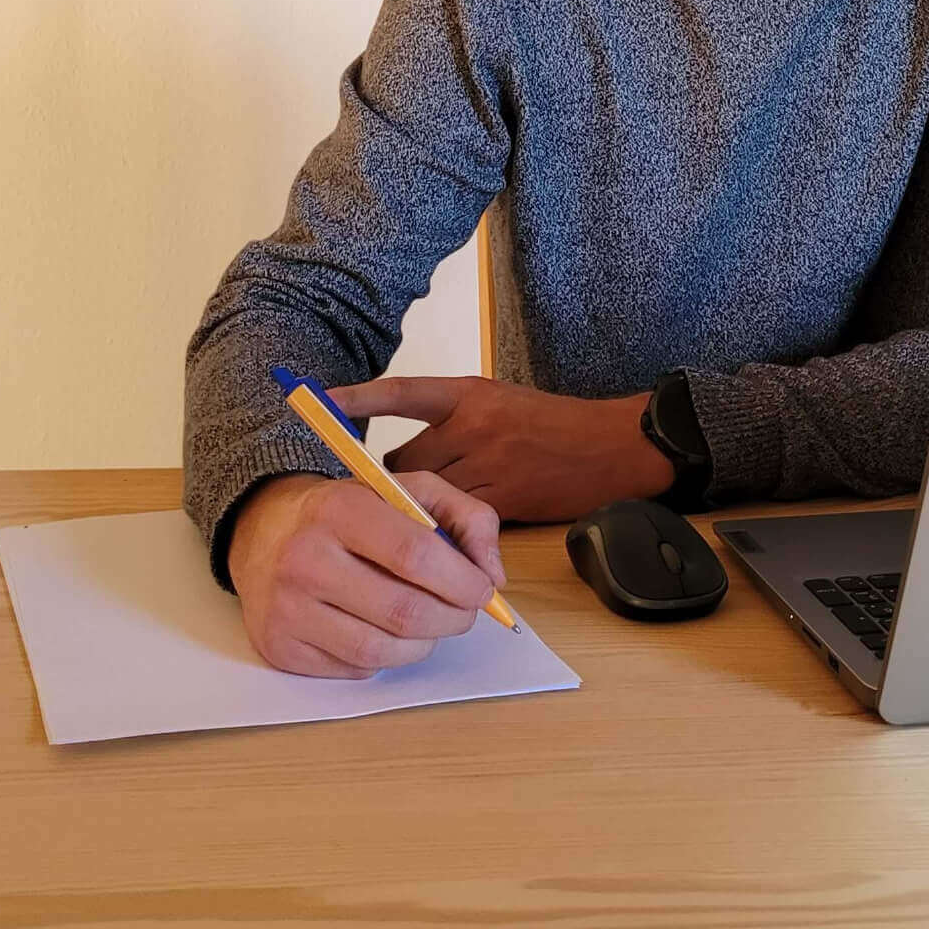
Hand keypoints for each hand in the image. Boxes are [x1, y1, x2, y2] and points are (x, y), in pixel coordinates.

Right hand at [226, 468, 507, 680]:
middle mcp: (306, 559)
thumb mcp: (410, 490)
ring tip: (431, 622)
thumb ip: (466, 517)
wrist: (267, 531)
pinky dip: (385, 658)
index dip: (462, 580)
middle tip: (465, 612)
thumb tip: (493, 575)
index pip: (415, 554)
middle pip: (402, 611)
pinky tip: (385, 630)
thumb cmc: (353, 511)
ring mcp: (287, 608)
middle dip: (452, 618)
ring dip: (423, 644)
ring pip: (381, 651)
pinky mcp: (279, 648)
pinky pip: (354, 670)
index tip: (483, 589)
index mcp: (342, 509)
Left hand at [333, 374, 675, 524]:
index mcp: (470, 394)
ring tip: (418, 521)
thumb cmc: (552, 422)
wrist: (609, 448)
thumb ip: (454, 420)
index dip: (358, 397)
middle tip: (387, 496)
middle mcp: (473, 427)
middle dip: (392, 482)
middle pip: (404, 461)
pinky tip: (450, 536)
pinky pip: (456, 524)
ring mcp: (487, 466)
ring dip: (416, 512)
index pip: (401, 392)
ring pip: (426, 496)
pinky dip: (448, 533)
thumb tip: (405, 457)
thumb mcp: (499, 402)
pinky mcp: (503, 503)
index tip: (319, 399)